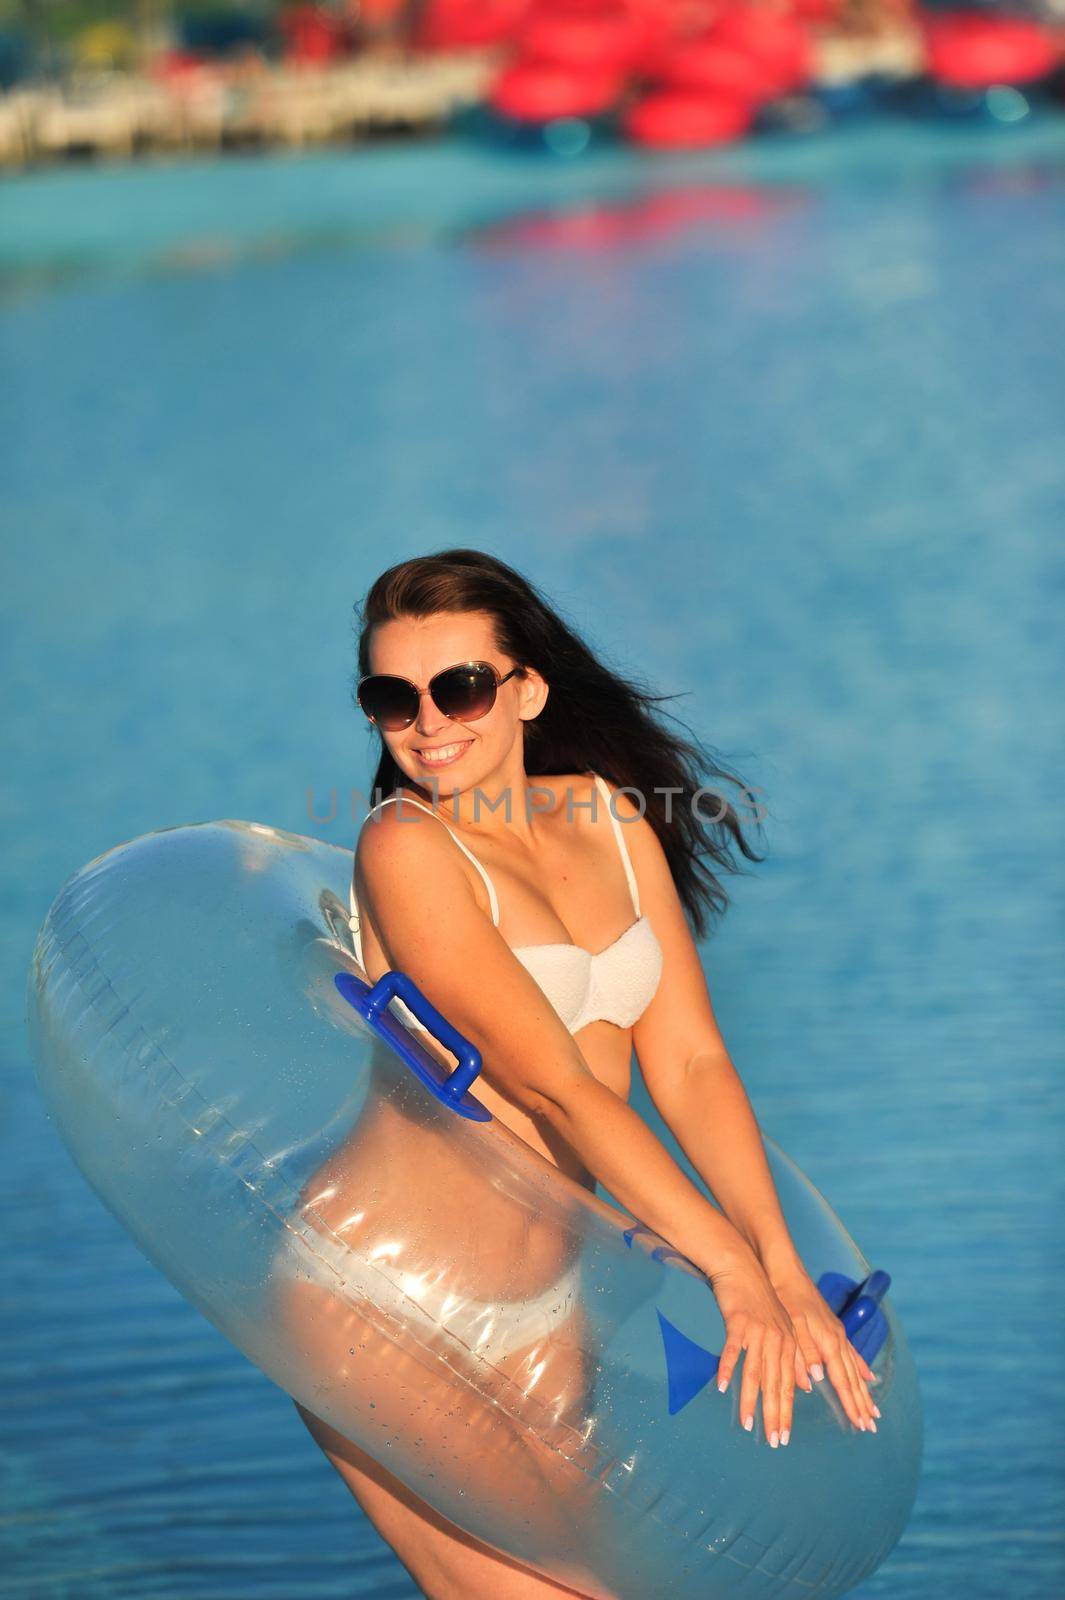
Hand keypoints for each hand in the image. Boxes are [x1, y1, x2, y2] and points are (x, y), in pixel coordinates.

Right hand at [707, 1251, 797, 1447]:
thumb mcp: (780, 1328)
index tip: (783, 1437)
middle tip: (773, 1441)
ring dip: (751, 1400)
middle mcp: (777, 1340)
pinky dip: (727, 1368)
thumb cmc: (760, 1299)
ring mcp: (758, 1331)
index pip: (789, 1386)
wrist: (742, 1267)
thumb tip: (803, 1387)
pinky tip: (722, 1386)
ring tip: (748, 1424)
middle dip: (775, 1415)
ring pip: (755, 1372)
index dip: (787, 1413)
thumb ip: (791, 1358)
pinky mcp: (738, 1322)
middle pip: (776, 1385)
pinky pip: (732, 1349)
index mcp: (788, 1344)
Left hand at [769, 1266, 879, 1433]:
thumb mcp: (791, 1325)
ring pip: (855, 1368)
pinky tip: (868, 1377)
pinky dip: (861, 1368)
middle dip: (862, 1403)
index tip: (861, 1423)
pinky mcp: (834, 1328)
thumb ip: (803, 1353)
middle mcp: (838, 1339)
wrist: (787, 1272)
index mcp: (828, 1342)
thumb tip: (815, 1380)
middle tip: (872, 1426)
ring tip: (874, 1410)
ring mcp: (838, 1333)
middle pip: (853, 1378)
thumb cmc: (786, 1298)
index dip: (851, 1403)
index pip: (842, 1380)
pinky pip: (852, 1353)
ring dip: (864, 1391)